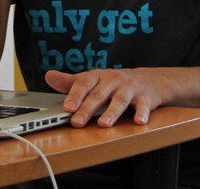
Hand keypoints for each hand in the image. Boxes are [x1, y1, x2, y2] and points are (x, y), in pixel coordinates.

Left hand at [45, 68, 170, 127]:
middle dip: (87, 108)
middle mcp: (114, 79)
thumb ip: (71, 82)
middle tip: (77, 122)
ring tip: (103, 124)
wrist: (150, 80)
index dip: (75, 96)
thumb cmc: (116, 83)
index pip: (84, 84)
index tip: (66, 108)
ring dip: (111, 112)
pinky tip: (139, 121)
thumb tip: (48, 76)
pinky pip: (144, 105)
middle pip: (99, 94)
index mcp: (99, 76)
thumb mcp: (94, 80)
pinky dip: (142, 113)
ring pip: (120, 100)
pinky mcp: (146, 97)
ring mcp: (130, 88)